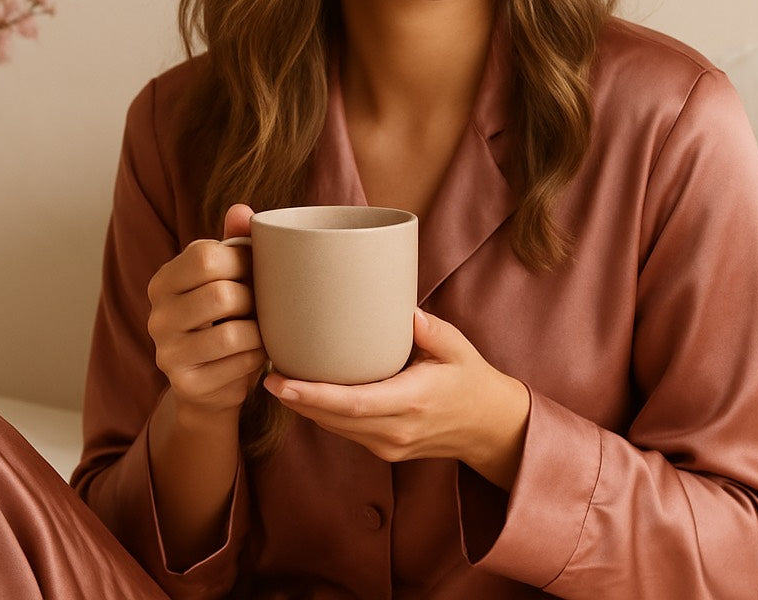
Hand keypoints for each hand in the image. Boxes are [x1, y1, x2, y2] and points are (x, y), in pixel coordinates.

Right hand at [146, 203, 266, 421]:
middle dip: (254, 298)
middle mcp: (157, 316)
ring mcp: (167, 353)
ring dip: (259, 331)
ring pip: (232, 333)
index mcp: (164, 281)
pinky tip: (256, 354)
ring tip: (262, 328)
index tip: (259, 269)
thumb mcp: (226, 278)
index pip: (205, 256)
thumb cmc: (225, 319)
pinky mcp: (187, 384)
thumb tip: (241, 209)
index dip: (244, 260)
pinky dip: (258, 357)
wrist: (211, 384)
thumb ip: (234, 242)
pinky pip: (238, 364)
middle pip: (221, 295)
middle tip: (263, 304)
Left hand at [263, 309, 530, 488]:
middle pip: (334, 419)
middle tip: (267, 373)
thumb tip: (400, 308)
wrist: (490, 427)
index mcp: (412, 401)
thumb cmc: (472, 380)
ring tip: (279, 379)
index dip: (312, 395)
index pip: (353, 403)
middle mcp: (397, 429)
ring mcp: (390, 444)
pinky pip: (346, 432)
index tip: (281, 381)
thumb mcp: (457, 347)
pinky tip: (306, 394)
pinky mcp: (385, 449)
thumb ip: (429, 329)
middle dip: (297, 399)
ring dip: (306, 407)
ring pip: (335, 428)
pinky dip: (324, 414)